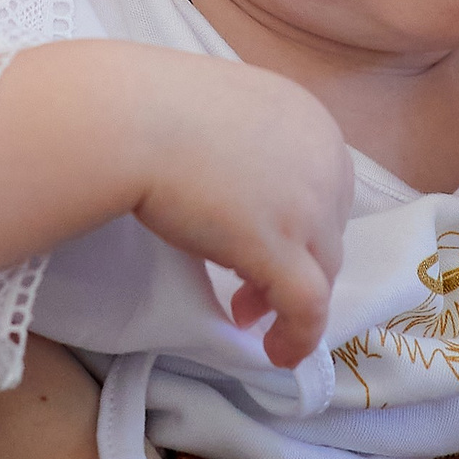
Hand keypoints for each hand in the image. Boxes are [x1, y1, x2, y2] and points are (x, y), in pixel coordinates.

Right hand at [131, 49, 351, 364]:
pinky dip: (298, 337)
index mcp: (313, 124)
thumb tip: (244, 183)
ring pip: (321, 273)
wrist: (131, 118)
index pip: (327, 191)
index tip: (262, 245)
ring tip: (245, 313)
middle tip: (249, 287)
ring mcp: (308, 207)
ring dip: (288, 300)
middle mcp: (325, 163)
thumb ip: (254, 145)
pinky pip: (307, 308)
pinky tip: (275, 352)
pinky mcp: (280, 249)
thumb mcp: (229, 113)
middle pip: (326, 233)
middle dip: (294, 263)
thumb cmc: (158, 106)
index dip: (300, 227)